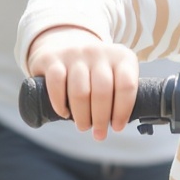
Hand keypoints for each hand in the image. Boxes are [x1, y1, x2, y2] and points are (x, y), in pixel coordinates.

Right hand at [25, 26, 141, 138]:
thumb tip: (118, 124)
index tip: (117, 127)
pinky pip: (56, 84)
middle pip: (102, 91)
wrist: (64, 45)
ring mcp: (75, 53)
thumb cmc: (94, 72)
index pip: (126, 85)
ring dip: (82, 116)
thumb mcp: (114, 74)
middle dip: (101, 118)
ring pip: (80, 92)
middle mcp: (99, 52)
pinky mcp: (52, 59)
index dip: (122, 111)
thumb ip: (120, 93)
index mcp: (121, 57)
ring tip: (83, 125)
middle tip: (99, 133)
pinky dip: (60, 104)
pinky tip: (64, 113)